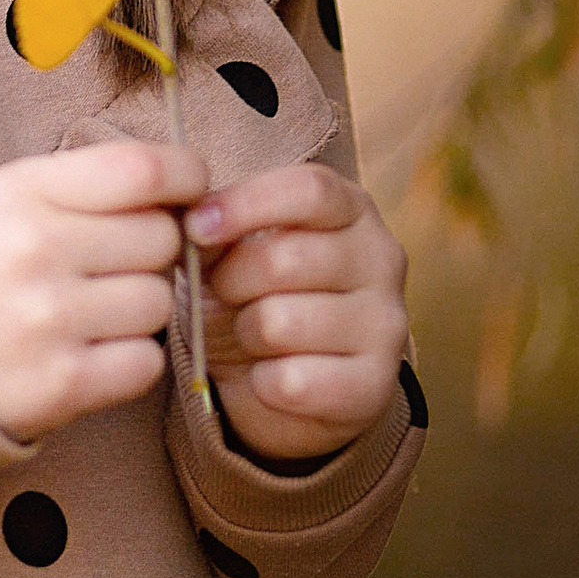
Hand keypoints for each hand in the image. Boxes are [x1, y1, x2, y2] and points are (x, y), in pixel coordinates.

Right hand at [0, 142, 204, 444]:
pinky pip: (146, 362)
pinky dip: (130, 360)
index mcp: (22, 193)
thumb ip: (88, 184)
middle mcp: (33, 251)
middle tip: (111, 266)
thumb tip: (186, 189)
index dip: (185, 177)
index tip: (189, 190)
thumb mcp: (6, 198)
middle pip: (161, 239)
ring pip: (159, 303)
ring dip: (140, 309)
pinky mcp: (59, 385)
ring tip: (92, 312)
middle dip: (152, 252)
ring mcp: (46, 322)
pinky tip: (90, 351)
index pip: (142, 170)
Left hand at [189, 162, 408, 463]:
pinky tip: (271, 376)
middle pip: (285, 258)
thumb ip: (216, 228)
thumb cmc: (256, 296)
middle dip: (230, 280)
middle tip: (224, 293)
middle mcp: (382, 260)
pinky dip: (263, 383)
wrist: (286, 382)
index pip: (309, 191)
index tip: (196, 227)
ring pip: (281, 323)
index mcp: (352, 210)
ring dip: (246, 333)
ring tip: (252, 334)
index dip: (245, 204)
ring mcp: (386, 325)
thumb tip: (192, 222)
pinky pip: (292, 381)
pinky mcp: (374, 386)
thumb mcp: (233, 251)